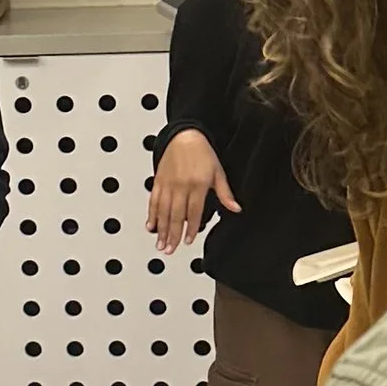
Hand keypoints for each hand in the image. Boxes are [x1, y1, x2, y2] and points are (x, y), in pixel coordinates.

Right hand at [148, 130, 236, 251]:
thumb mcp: (218, 172)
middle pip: (176, 215)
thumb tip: (236, 208)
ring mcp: (168, 184)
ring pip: (163, 211)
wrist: (184, 136)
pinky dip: (151, 215)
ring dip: (161, 229)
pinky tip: (151, 226)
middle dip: (172, 235)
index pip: (194, 212)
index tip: (187, 240)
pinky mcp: (158, 181)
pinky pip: (153, 201)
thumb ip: (225, 193)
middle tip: (170, 249)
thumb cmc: (202, 153)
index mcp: (197, 184)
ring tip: (160, 244)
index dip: (190, 228)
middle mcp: (181, 185)